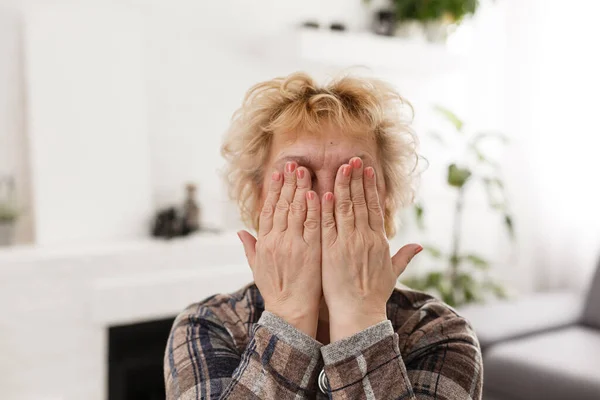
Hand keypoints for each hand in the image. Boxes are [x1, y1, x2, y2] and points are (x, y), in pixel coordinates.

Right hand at [238, 162, 321, 337]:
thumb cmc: (275, 291)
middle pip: (282, 205)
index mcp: (264, 242)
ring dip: (300, 189)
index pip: (268, 209)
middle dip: (288, 183)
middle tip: (293, 164)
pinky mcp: (310, 251)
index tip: (277, 173)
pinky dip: (313, 208)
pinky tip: (315, 192)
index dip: (273, 190)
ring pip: (296, 211)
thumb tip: (240, 231)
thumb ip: (249, 247)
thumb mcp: (256, 268)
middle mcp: (277, 240)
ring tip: (304, 171)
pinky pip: (312, 225)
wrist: (289, 311)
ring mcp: (293, 244)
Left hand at [321, 157, 421, 340]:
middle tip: (352, 158)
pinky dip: (325, 207)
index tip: (367, 170)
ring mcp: (347, 243)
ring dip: (342, 186)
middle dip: (356, 178)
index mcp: (379, 241)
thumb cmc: (374, 295)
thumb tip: (419, 245)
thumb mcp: (392, 273)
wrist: (358, 313)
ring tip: (340, 167)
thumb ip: (404, 256)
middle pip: (360, 202)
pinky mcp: (331, 251)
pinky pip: (327, 224)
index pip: (375, 207)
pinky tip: (323, 191)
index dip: (371, 187)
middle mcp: (364, 238)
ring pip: (344, 208)